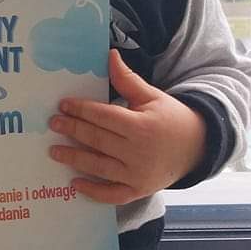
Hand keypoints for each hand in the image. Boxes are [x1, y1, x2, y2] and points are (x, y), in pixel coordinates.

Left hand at [48, 49, 206, 204]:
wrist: (197, 147)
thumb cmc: (170, 118)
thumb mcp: (152, 96)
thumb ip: (128, 80)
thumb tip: (110, 55)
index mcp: (141, 126)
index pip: (105, 117)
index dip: (82, 110)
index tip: (63, 105)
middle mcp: (138, 152)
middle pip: (98, 140)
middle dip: (73, 131)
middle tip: (53, 124)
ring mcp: (138, 175)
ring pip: (100, 167)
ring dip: (75, 159)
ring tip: (55, 151)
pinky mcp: (138, 190)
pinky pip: (112, 194)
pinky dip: (94, 192)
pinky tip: (74, 183)